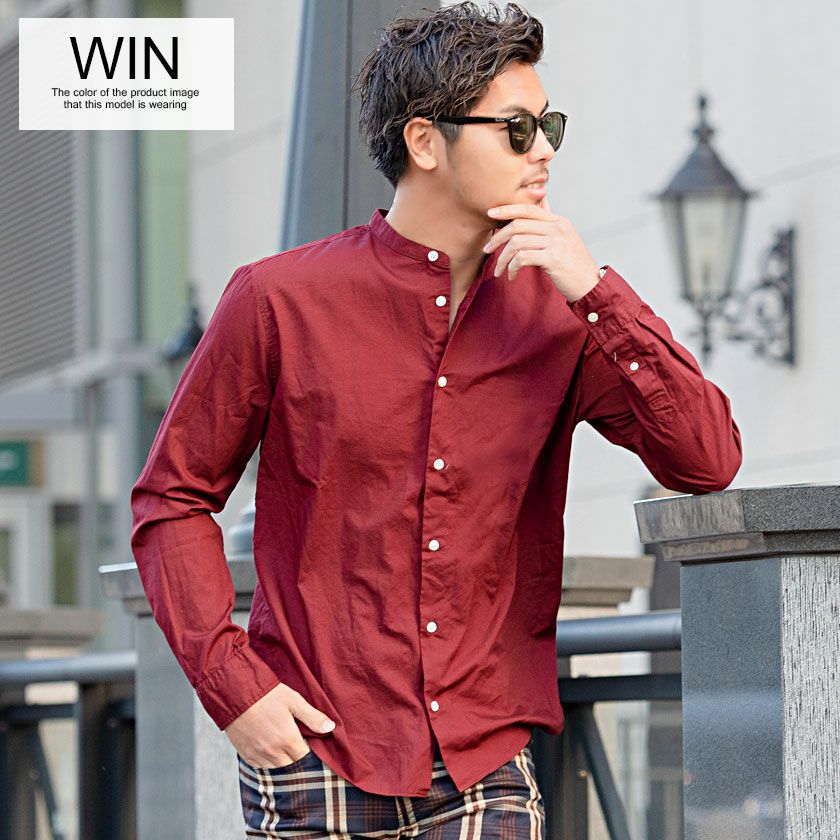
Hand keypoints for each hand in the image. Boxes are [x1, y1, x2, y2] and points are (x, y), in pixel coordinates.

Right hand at [224, 682, 334, 767]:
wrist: (236, 694)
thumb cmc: (267, 694)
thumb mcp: (293, 701)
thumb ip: (313, 717)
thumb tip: (331, 728)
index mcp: (288, 739)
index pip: (305, 756)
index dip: (308, 749)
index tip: (308, 741)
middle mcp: (273, 752)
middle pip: (292, 764)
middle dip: (296, 755)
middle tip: (296, 741)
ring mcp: (258, 755)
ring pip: (276, 768)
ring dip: (282, 759)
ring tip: (282, 744)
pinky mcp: (246, 755)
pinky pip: (261, 766)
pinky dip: (267, 760)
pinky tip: (268, 746)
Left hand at [483, 195, 601, 302]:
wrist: (590, 285)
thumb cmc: (574, 265)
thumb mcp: (564, 238)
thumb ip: (549, 222)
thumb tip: (541, 199)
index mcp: (559, 221)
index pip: (528, 208)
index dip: (507, 208)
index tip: (490, 213)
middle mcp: (558, 228)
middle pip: (518, 224)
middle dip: (497, 237)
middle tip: (486, 249)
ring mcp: (556, 242)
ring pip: (517, 242)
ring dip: (502, 258)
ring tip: (499, 270)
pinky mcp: (553, 258)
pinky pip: (522, 258)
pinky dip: (512, 268)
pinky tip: (512, 276)